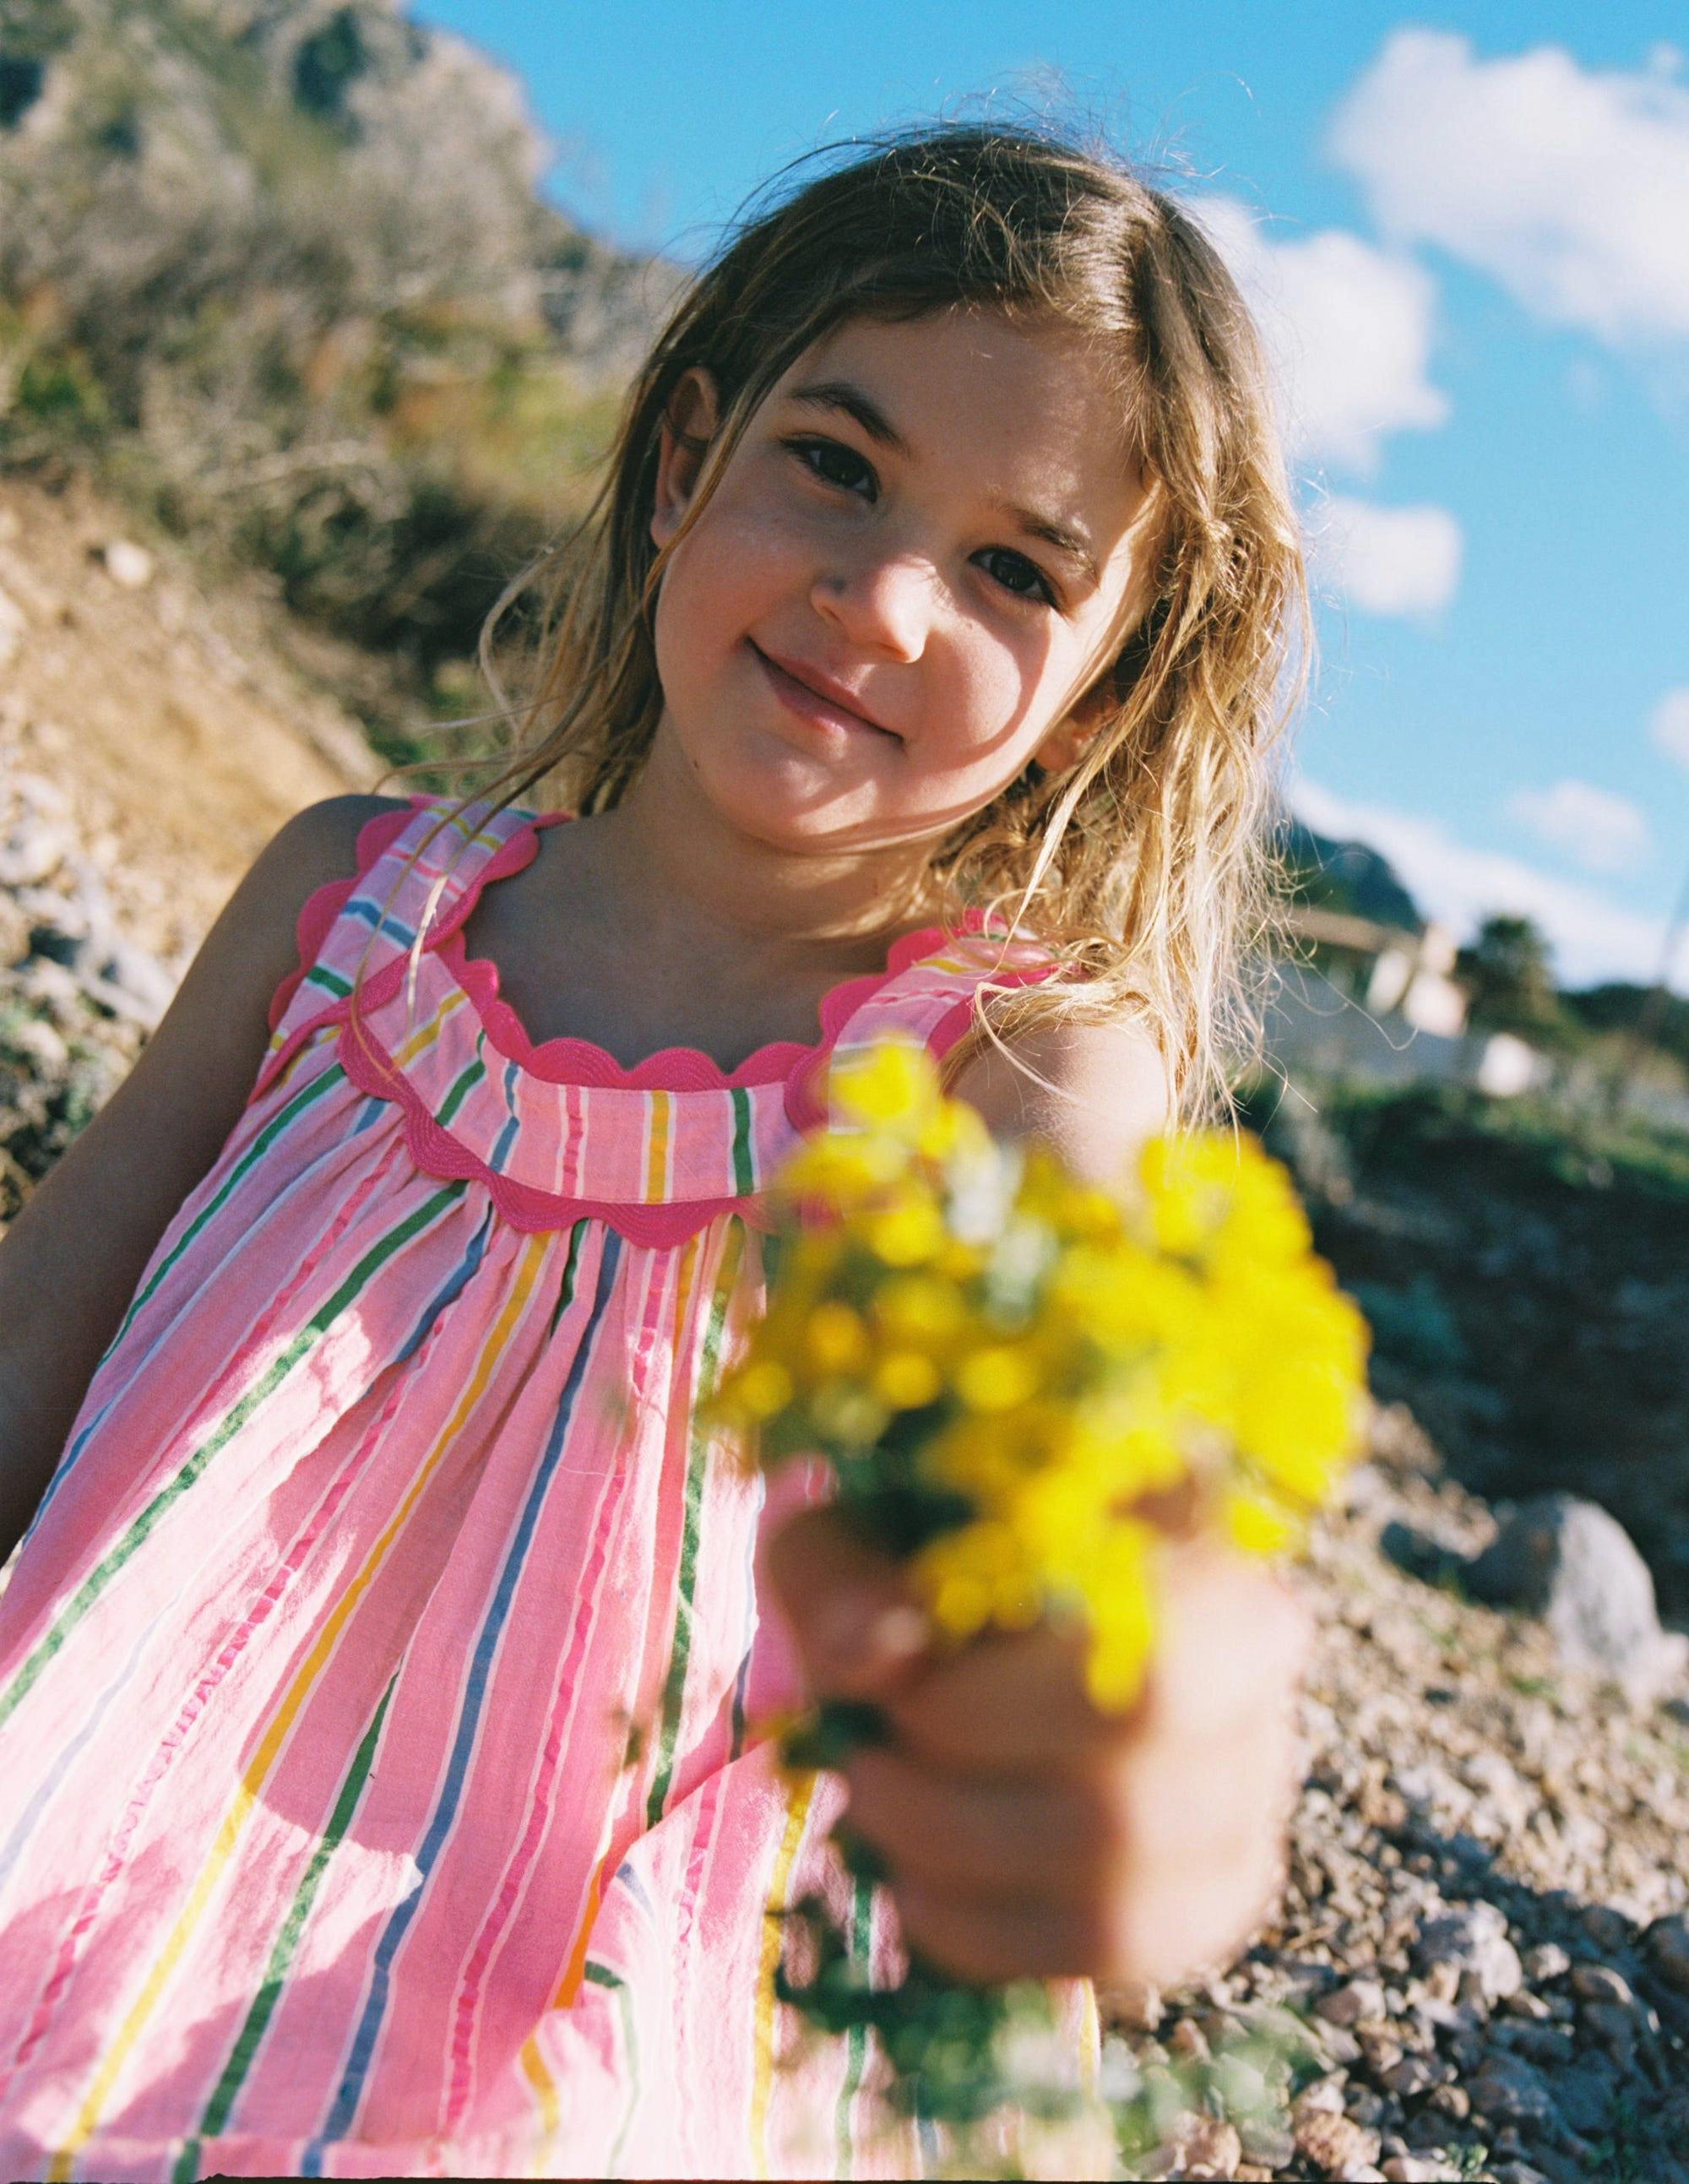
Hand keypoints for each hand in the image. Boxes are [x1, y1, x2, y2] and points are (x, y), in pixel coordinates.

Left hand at [765, 1507, 1309, 1989]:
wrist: (946, 1645)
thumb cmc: (899, 1570)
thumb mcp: (847, 1541)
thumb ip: (845, 1580)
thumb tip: (871, 1652)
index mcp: (1177, 1505)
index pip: (1132, 1603)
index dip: (996, 1673)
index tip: (889, 1682)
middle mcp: (1257, 1630)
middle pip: (1146, 1727)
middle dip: (965, 1766)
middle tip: (866, 1760)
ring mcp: (1255, 1768)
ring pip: (1135, 1857)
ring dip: (964, 1857)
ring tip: (881, 1818)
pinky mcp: (1224, 1882)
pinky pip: (1126, 1945)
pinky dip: (996, 1936)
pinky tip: (921, 1890)